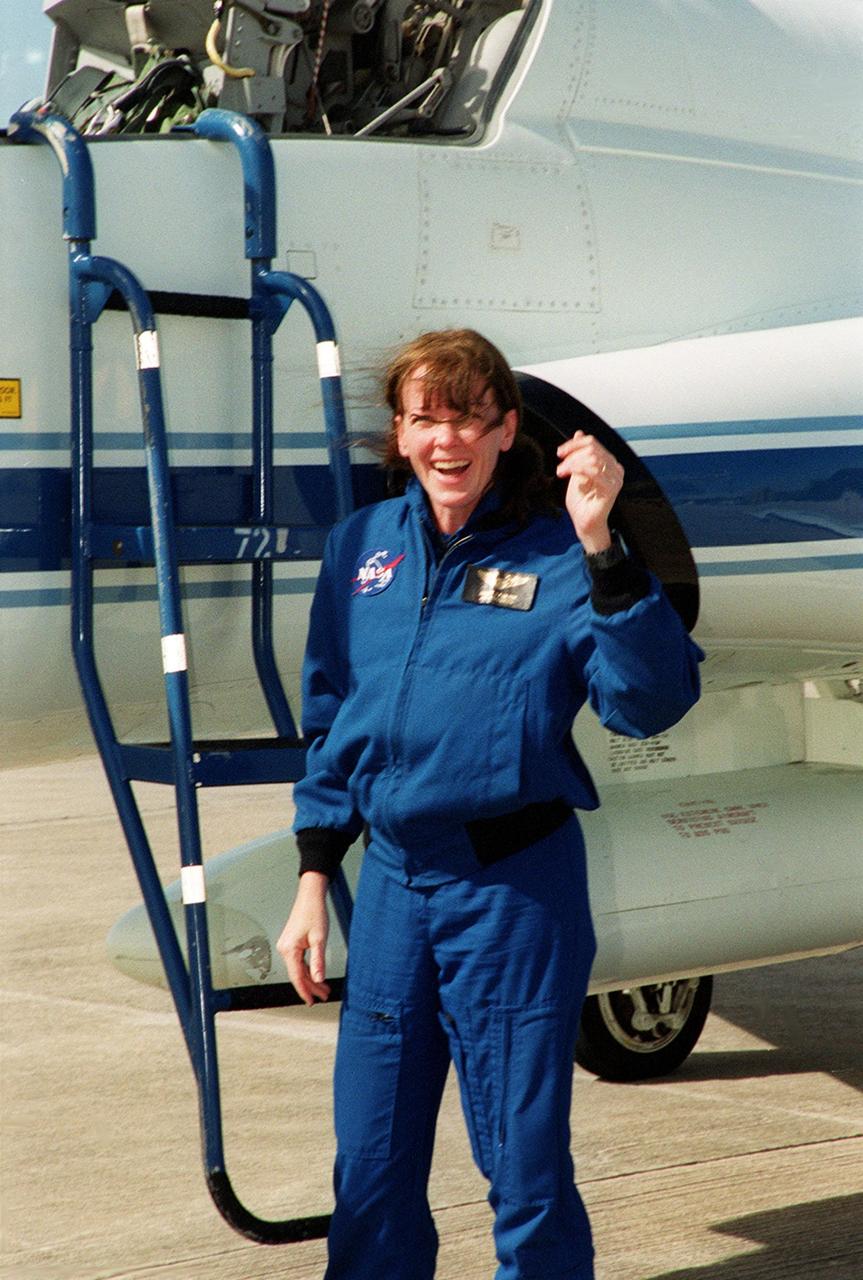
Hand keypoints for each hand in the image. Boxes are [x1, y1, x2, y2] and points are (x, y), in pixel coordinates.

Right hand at [277, 871, 330, 1005]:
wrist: (310, 896)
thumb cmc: (314, 913)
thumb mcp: (320, 939)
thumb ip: (318, 961)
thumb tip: (318, 979)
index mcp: (289, 950)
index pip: (296, 977)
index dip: (305, 991)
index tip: (311, 1002)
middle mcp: (284, 949)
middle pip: (297, 974)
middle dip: (311, 986)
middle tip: (325, 995)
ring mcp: (287, 946)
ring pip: (298, 968)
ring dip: (311, 978)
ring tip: (324, 988)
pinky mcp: (291, 943)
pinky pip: (298, 961)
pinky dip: (308, 969)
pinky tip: (317, 975)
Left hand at [556, 431, 623, 553]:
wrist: (584, 523)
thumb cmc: (582, 502)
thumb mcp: (576, 472)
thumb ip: (579, 454)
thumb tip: (579, 433)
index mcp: (608, 462)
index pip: (593, 442)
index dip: (574, 444)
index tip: (560, 452)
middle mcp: (615, 468)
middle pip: (592, 448)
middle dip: (572, 454)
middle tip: (560, 467)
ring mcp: (616, 477)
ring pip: (592, 457)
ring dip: (572, 463)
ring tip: (561, 472)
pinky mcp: (612, 488)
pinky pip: (594, 470)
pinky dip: (578, 469)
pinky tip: (568, 474)